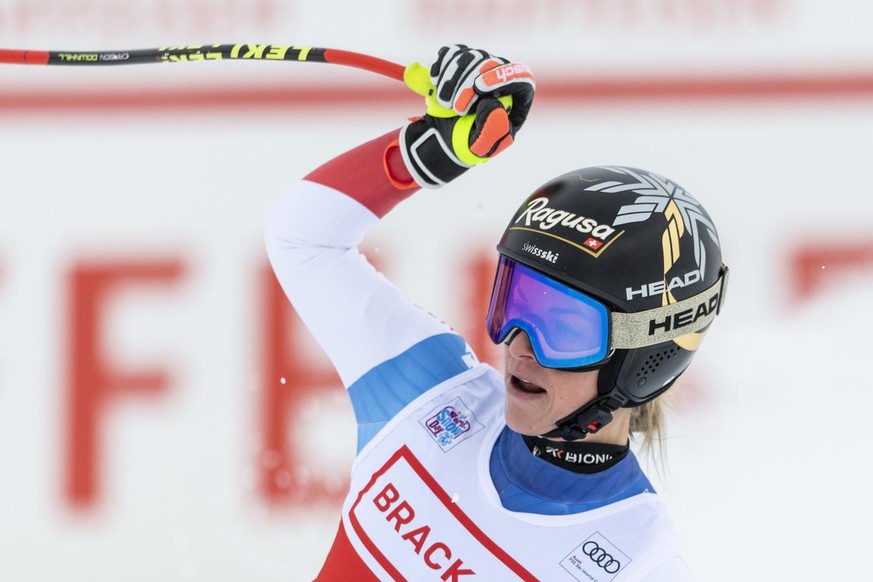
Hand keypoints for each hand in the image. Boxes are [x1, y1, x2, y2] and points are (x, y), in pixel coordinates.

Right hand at [400, 45, 534, 187]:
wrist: (447, 138)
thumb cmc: (471, 144)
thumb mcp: (483, 147)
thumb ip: (492, 131)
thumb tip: (494, 103)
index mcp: (518, 98)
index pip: (520, 76)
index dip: (500, 77)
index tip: (478, 87)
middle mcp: (502, 77)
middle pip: (491, 64)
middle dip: (468, 84)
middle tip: (455, 108)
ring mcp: (481, 66)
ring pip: (471, 56)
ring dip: (451, 78)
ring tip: (444, 103)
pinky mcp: (461, 61)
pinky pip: (453, 52)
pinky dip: (442, 65)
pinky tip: (435, 81)